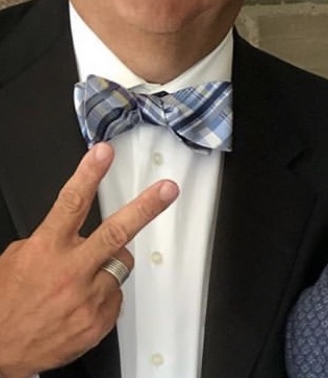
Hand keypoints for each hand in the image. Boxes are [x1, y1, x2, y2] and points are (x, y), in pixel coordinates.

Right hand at [0, 143, 178, 377]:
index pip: (71, 203)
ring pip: (120, 264)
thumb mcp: (16, 260)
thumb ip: (48, 240)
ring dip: (109, 265)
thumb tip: (71, 229)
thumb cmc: (4, 305)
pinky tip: (81, 303)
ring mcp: (87, 298)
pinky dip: (104, 295)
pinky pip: (116, 296)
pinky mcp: (98, 321)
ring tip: (82, 280)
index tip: (104, 152)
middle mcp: (70, 272)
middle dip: (146, 208)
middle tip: (167, 190)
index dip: (89, 174)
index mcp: (47, 249)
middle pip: (116, 232)